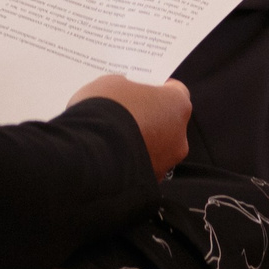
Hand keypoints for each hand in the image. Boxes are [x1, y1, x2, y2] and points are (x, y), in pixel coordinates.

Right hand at [71, 75, 192, 172]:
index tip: (143, 90)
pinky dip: (130, 165)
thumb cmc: (105, 110)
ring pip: (156, 150)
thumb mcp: (112, 84)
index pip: (175, 92)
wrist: (89, 156)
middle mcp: (180, 136)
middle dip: (150, 120)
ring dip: (140, 145)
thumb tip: (126, 97)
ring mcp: (166, 164)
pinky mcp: (149, 185)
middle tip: (125, 116)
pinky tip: (109, 159)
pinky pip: (141, 170)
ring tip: (113, 141)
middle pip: (168, 124)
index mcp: (178, 104)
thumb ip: (127, 89)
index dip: (158, 90)